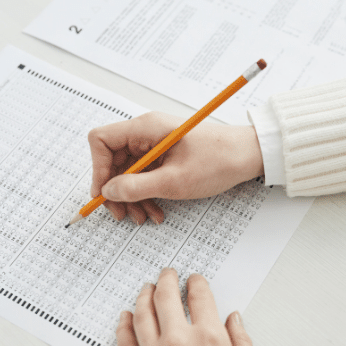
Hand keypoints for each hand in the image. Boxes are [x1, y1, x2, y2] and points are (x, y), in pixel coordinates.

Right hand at [88, 111, 264, 223]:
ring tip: (143, 217)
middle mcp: (146, 133)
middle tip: (122, 214)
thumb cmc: (218, 161)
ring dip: (132, 197)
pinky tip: (156, 211)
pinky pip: (145, 176)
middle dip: (116, 190)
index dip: (97, 168)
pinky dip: (146, 194)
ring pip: (128, 173)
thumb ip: (137, 187)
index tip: (104, 194)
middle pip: (113, 160)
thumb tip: (108, 192)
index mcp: (145, 128)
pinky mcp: (164, 156)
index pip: (101, 140)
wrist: (248, 156)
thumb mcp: (174, 181)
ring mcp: (154, 145)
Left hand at [117, 268, 260, 345]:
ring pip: (142, 314)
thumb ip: (241, 343)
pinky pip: (124, 342)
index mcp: (210, 339)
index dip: (197, 284)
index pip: (200, 297)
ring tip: (146, 289)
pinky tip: (125, 317)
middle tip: (168, 274)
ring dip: (143, 296)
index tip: (195, 280)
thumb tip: (234, 320)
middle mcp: (179, 342)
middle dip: (167, 280)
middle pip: (166, 297)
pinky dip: (123, 324)